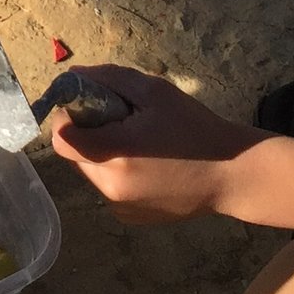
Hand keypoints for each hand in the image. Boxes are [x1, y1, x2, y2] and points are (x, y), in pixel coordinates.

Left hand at [46, 65, 261, 224]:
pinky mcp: (130, 218)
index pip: (62, 139)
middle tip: (120, 121)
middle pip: (75, 155)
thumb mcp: (155, 92)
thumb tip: (73, 76)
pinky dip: (117, 174)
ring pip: (90, 173)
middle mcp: (110, 186)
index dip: (67, 118)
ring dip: (102, 154)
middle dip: (87, 134)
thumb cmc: (195, 128)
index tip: (88, 106)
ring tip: (138, 143)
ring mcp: (119, 206)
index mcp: (116, 153)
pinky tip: (148, 166)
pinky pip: (108, 189)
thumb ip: (111, 80)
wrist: (232, 175)